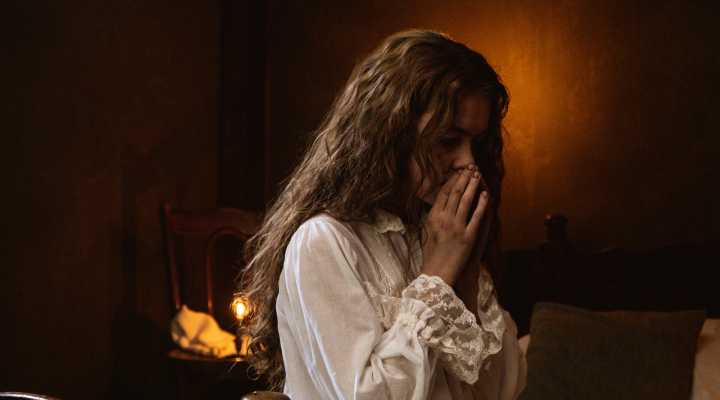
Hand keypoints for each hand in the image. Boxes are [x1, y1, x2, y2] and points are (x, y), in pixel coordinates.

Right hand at [420, 165, 489, 285]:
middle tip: (470, 168)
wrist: (438, 273)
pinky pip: (477, 216)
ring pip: (466, 201)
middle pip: (455, 194)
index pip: (443, 194)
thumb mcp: (428, 232)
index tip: (458, 172)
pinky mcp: (468, 236)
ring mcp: (456, 227)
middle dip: (463, 179)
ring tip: (477, 176)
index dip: (451, 181)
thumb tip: (438, 204)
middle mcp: (444, 220)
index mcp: (433, 218)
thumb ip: (434, 218)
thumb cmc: (432, 254)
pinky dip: (482, 204)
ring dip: (472, 186)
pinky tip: (486, 195)